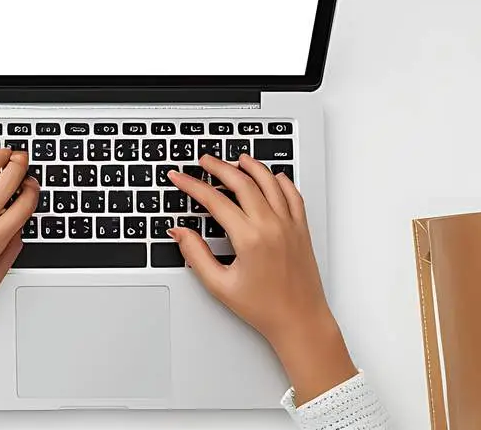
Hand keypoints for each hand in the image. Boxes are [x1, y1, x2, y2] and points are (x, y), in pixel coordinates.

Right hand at [167, 154, 355, 404]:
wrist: (300, 321)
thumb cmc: (264, 308)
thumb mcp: (220, 285)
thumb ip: (195, 254)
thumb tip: (180, 232)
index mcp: (250, 238)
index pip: (214, 200)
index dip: (192, 185)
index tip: (179, 177)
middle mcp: (272, 226)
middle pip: (242, 182)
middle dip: (219, 167)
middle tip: (204, 161)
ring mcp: (290, 225)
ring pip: (270, 182)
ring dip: (251, 166)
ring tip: (237, 159)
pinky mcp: (302, 230)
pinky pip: (293, 195)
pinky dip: (281, 181)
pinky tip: (272, 177)